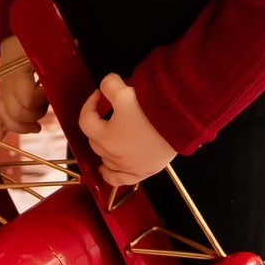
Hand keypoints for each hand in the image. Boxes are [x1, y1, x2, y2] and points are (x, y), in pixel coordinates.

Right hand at [0, 40, 48, 141]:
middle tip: (46, 105)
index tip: (48, 90)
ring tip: (36, 127)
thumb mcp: (47, 46)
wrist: (16, 38)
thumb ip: (57, 56)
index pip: (28, 98)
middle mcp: (7, 84)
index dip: (41, 99)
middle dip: (35, 115)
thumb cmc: (35, 41)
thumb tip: (74, 55)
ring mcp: (3, 91)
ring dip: (21, 127)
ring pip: (5, 118)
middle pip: (17, 113)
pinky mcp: (2, 95)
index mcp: (17, 72)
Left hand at [79, 74, 174, 188]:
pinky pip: (119, 179)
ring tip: (111, 134)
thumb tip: (105, 86)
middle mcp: (114, 156)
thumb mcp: (124, 92)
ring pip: (106, 159)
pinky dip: (110, 174)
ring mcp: (128, 167)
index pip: (85, 120)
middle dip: (98, 124)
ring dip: (104, 145)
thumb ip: (108, 86)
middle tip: (108, 110)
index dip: (90, 104)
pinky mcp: (142, 172)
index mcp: (106, 137)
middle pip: (95, 140)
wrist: (179, 124)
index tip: (99, 94)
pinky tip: (105, 169)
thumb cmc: (151, 110)